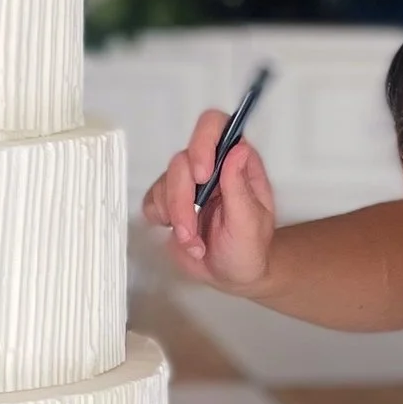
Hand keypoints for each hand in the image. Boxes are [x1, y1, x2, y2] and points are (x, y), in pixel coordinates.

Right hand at [141, 110, 278, 290]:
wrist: (232, 275)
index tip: (201, 175)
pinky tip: (182, 237)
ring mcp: (188, 184)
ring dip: (175, 217)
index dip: (203, 142)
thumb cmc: (248, 249)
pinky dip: (161, 220)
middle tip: (190, 231)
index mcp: (237, 163)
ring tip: (194, 244)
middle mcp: (211, 166)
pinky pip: (151, 199)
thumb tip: (238, 150)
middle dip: (182, 200)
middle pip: (182, 160)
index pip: (216, 128)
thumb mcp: (250, 222)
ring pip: (164, 181)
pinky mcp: (168, 202)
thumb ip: (240, 187)